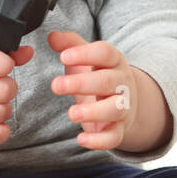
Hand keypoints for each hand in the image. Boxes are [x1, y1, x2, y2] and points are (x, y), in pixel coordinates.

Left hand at [47, 30, 137, 150]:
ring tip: (71, 113)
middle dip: (82, 84)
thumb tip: (52, 36)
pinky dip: (99, 141)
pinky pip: (114, 137)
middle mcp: (121, 83)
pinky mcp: (119, 129)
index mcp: (114, 61)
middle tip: (56, 86)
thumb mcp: (86, 57)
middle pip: (107, 81)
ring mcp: (123, 107)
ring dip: (94, 112)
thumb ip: (70, 44)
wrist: (124, 101)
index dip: (85, 54)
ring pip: (115, 109)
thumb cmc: (98, 75)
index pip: (105, 53)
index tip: (63, 56)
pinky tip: (81, 139)